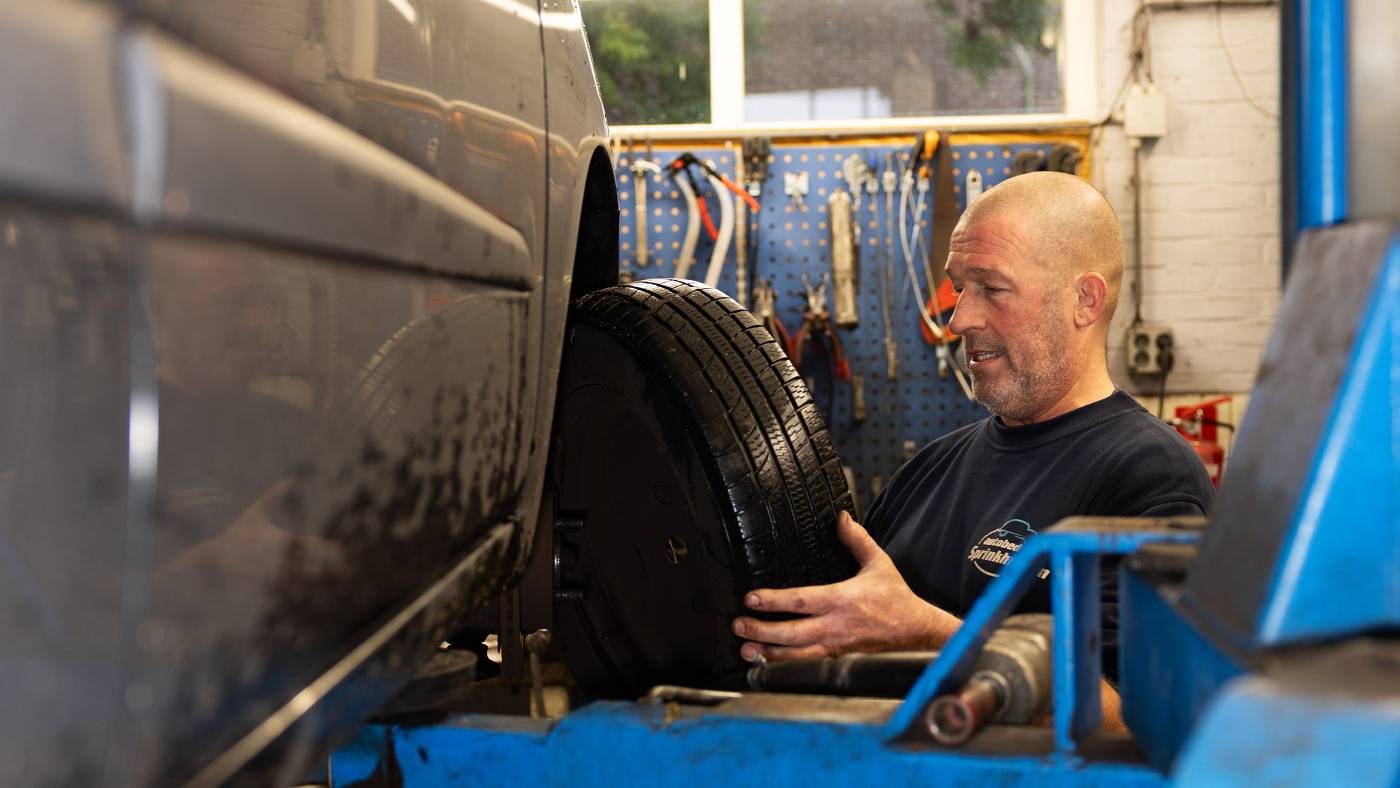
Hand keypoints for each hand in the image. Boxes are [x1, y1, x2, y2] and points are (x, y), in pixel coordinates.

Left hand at [731, 511, 960, 661]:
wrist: (917, 631)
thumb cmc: (896, 598)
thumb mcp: (878, 563)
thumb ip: (856, 540)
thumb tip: (841, 517)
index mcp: (842, 599)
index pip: (801, 600)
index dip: (774, 600)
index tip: (751, 598)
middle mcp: (836, 626)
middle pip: (793, 632)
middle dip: (762, 630)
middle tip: (738, 625)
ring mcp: (837, 646)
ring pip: (797, 655)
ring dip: (769, 654)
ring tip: (745, 651)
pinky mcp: (839, 660)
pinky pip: (808, 666)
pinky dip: (786, 666)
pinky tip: (768, 665)